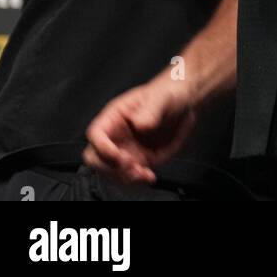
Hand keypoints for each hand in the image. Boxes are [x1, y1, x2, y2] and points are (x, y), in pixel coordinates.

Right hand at [82, 74, 198, 185]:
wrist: (182, 104)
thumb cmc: (167, 95)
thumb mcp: (161, 97)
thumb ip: (150, 110)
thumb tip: (140, 125)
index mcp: (114, 117)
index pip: (95, 134)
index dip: (102, 148)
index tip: (118, 156)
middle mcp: (114, 136)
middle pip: (94, 158)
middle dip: (109, 167)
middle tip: (131, 166)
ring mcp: (124, 150)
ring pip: (110, 172)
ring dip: (123, 178)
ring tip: (144, 173)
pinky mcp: (137, 161)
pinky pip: (128, 177)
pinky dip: (136, 181)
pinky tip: (149, 176)